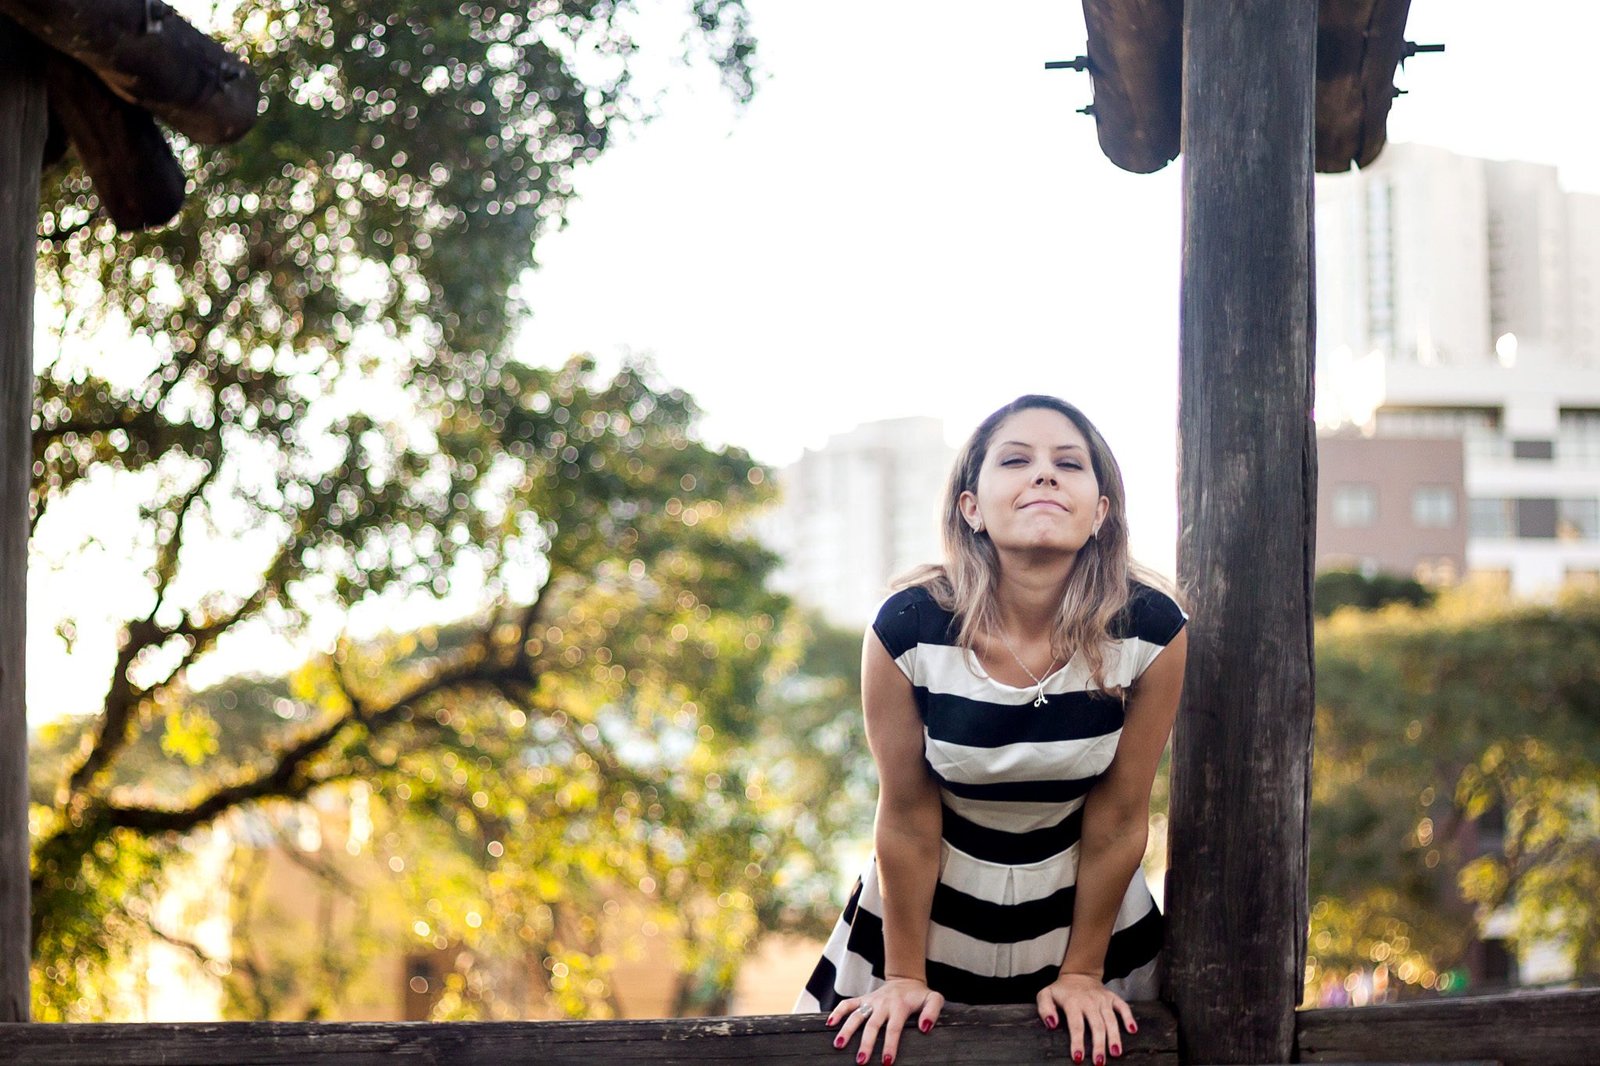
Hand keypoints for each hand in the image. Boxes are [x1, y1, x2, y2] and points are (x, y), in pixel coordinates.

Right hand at [825, 977, 944, 1065]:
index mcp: (900, 1006)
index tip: (887, 1061)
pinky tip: (830, 1024)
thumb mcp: (934, 998)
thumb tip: (925, 1028)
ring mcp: (871, 1001)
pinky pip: (848, 1003)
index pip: (894, 1028)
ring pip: (856, 1015)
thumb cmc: (920, 995)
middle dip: (866, 1043)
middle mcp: (883, 1003)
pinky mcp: (863, 999)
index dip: (890, 1045)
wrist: (906, 979)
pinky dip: (838, 1011)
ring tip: (839, 1045)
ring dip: (847, 1029)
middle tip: (861, 1061)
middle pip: (872, 1025)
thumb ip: (932, 1011)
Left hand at [1035, 972, 1135, 1064]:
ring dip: (1114, 1036)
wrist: (1078, 974)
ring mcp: (1103, 999)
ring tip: (1116, 1053)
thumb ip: (1045, 1009)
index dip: (1077, 1042)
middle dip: (1098, 1045)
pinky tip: (1133, 1030)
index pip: (1076, 1025)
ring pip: (1111, 1019)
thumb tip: (1052, 1024)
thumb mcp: (1045, 995)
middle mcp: (1090, 1001)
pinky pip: (1123, 1006)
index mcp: (1073, 1002)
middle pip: (1096, 1025)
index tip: (1078, 1058)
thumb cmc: (1061, 990)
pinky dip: (1129, 1017)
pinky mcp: (1112, 997)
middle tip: (1099, 1062)